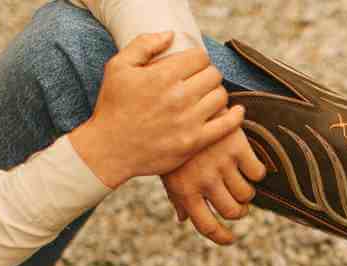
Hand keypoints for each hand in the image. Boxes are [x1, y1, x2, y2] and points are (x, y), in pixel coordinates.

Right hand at [68, 32, 244, 188]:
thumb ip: (144, 44)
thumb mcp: (118, 67)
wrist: (109, 150)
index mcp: (162, 75)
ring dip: (217, 94)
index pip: (200, 57)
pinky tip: (236, 111)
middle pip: (213, 75)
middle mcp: (179, 96)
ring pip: (221, 97)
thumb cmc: (113, 107)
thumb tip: (171, 35)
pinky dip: (236, 116)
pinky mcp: (194, 142)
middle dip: (208, 75)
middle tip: (200, 81)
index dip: (197, 59)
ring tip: (207, 97)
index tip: (192, 66)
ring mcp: (189, 120)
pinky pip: (227, 125)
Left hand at [163, 128, 266, 244]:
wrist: (181, 101)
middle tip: (239, 205)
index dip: (222, 237)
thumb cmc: (172, 139)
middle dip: (238, 211)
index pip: (207, 226)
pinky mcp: (237, 147)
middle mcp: (204, 181)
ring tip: (242, 182)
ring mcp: (221, 165)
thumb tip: (182, 219)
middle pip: (232, 212)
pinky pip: (257, 173)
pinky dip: (256, 172)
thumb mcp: (167, 170)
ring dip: (247, 192)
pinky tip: (249, 164)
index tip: (230, 239)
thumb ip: (176, 196)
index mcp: (185, 191)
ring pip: (247, 194)